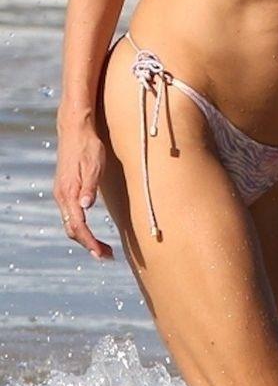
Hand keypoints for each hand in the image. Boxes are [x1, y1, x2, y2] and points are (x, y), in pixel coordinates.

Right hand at [52, 123, 114, 259]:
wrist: (75, 129)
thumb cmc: (88, 146)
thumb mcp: (94, 165)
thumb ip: (89, 187)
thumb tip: (86, 207)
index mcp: (68, 193)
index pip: (78, 226)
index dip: (89, 242)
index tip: (101, 253)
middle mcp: (62, 196)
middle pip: (72, 229)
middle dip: (88, 245)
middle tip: (107, 256)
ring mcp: (62, 194)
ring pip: (71, 224)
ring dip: (85, 239)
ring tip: (103, 249)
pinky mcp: (66, 190)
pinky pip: (71, 216)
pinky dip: (81, 228)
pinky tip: (91, 231)